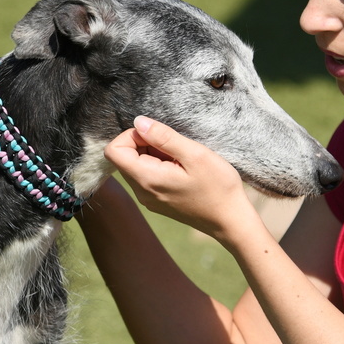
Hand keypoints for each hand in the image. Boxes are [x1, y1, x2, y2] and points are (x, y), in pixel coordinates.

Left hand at [104, 116, 258, 236]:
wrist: (230, 220)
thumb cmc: (217, 187)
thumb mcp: (194, 154)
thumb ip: (163, 137)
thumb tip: (138, 122)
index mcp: (146, 179)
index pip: (113, 151)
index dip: (130, 135)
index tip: (156, 135)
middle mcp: (141, 192)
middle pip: (123, 157)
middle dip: (144, 143)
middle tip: (174, 147)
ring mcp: (148, 199)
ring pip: (135, 166)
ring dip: (153, 154)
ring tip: (180, 159)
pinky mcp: (157, 201)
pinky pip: (146, 176)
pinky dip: (159, 166)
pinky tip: (181, 169)